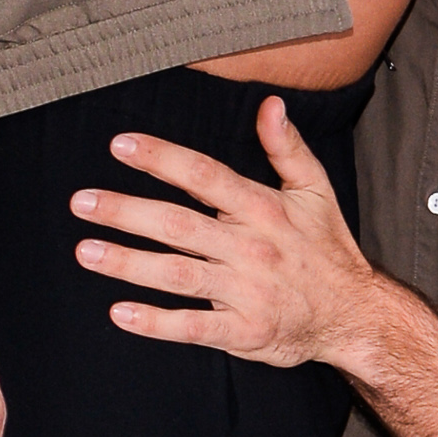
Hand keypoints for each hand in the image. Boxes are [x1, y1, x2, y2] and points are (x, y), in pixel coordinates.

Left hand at [70, 98, 377, 369]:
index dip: (162, 159)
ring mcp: (246, 292)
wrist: (355, 316)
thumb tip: (270, 104)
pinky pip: (193, 327)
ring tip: (85, 252)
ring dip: (128, 263)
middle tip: (82, 202)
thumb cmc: (327, 250)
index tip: (121, 145)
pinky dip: (156, 323)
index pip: (205, 176)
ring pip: (178, 275)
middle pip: (179, 225)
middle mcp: (251, 248)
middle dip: (126, 211)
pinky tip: (119, 314)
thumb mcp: (317, 191)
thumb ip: (287, 148)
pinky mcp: (244, 331)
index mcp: (263, 209)